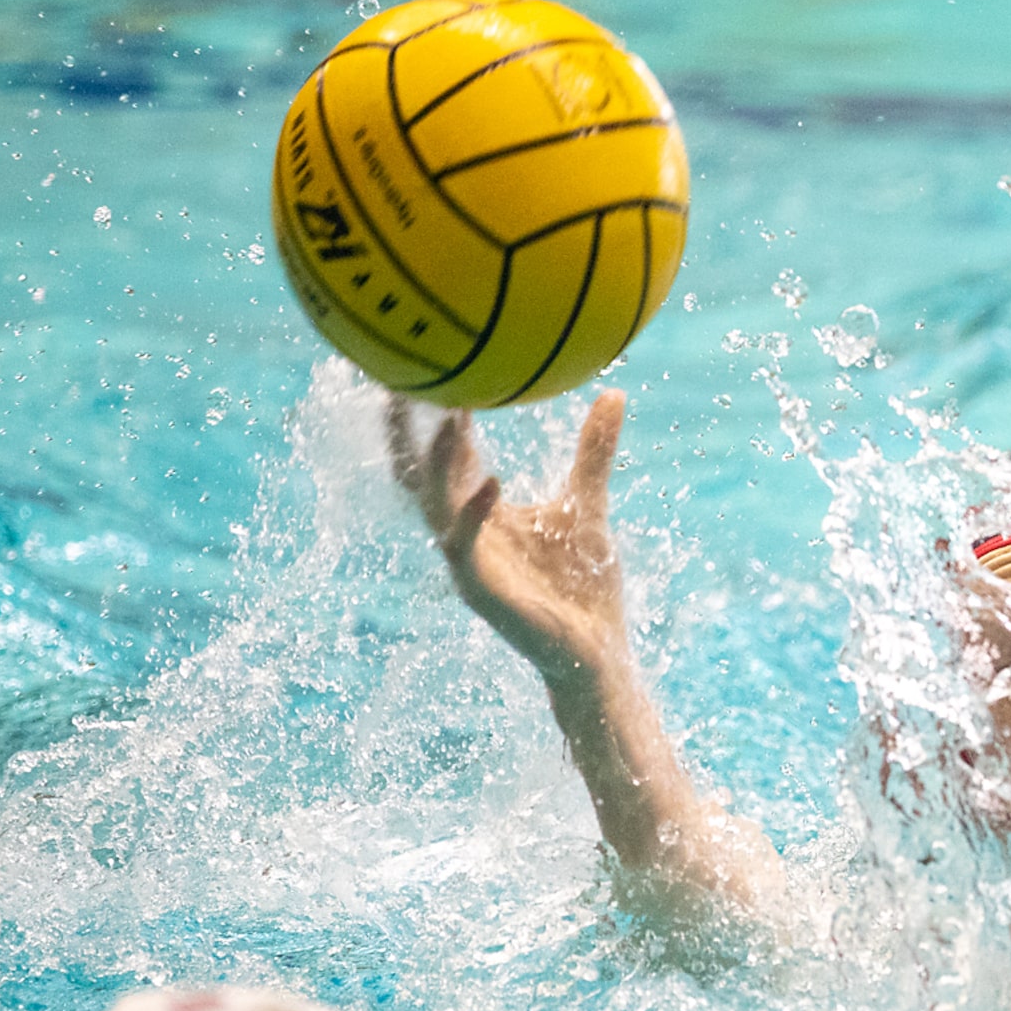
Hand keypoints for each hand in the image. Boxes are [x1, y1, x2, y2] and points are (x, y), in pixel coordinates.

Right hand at [388, 390, 632, 687]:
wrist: (595, 650)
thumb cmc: (585, 583)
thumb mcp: (588, 503)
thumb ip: (592, 451)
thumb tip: (612, 392)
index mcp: (482, 510)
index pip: (445, 453)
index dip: (432, 410)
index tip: (427, 361)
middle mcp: (464, 531)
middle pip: (419, 473)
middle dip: (405, 430)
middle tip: (398, 380)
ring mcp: (468, 562)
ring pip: (435, 504)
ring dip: (436, 462)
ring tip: (443, 418)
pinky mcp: (481, 591)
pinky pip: (465, 547)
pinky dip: (473, 513)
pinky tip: (491, 481)